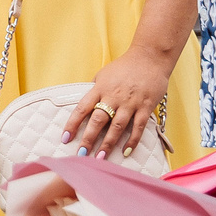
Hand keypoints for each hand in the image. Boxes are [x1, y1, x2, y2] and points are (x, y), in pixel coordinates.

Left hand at [63, 44, 176, 158]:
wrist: (149, 58)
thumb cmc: (124, 67)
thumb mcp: (103, 75)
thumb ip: (95, 90)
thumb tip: (86, 106)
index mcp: (100, 88)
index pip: (82, 108)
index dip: (72, 124)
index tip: (65, 138)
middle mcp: (113, 97)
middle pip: (98, 120)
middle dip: (88, 138)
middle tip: (81, 154)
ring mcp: (130, 102)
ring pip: (117, 126)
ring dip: (108, 143)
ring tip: (100, 157)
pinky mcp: (145, 107)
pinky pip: (138, 127)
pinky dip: (132, 140)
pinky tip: (125, 151)